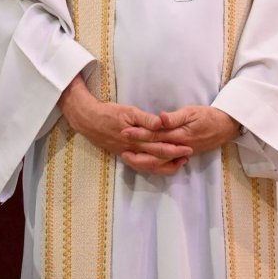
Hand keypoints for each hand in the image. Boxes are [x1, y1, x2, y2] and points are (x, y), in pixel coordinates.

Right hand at [59, 76, 192, 175]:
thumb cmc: (109, 113)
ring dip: (165, 165)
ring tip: (179, 162)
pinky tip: (161, 165)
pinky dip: (152, 167)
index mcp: (136, 138)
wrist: (88, 120)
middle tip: (188, 154)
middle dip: (174, 157)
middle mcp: (133, 149)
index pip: (159, 145)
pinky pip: (141, 165)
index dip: (174, 148)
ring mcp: (128, 153)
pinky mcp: (123, 154)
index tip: (188, 146)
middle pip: (157, 157)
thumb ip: (145, 118)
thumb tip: (160, 123)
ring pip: (149, 165)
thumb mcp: (128, 111)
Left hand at [123, 106, 240, 155]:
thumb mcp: (192, 112)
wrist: (225, 127)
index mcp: (179, 135)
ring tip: (128, 156)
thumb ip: (175, 117)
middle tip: (120, 146)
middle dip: (136, 149)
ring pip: (159, 161)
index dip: (139, 133)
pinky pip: (166, 163)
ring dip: (143, 159)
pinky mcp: (182, 155)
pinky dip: (154, 164)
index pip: (155, 135)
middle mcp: (178, 147)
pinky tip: (145, 161)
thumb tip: (160, 119)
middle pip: (154, 152)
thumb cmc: (209, 116)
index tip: (125, 131)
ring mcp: (180, 153)